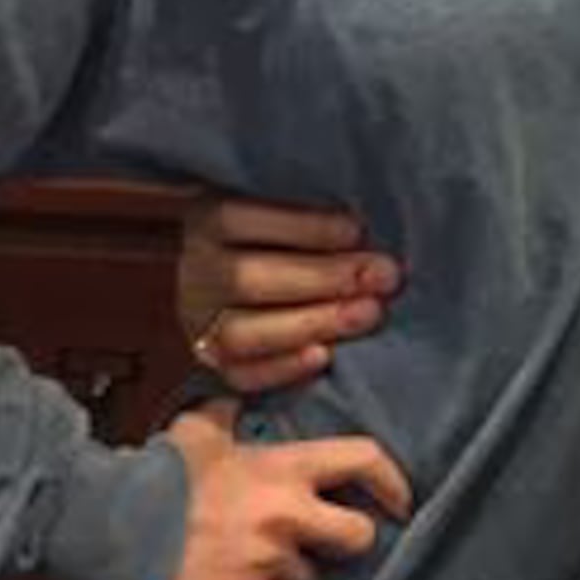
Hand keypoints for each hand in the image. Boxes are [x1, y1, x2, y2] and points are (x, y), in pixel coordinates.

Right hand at [156, 398, 414, 579]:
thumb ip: (227, 418)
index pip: (365, 460)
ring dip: (286, 577)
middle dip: (344, 543)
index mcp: (284, 468)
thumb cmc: (154, 477)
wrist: (106, 527)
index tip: (401, 502)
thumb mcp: (197, 433)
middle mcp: (288, 515)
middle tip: (320, 545)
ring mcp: (269, 562)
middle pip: (358, 537)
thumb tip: (234, 403)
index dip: (393, 482)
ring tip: (246, 563)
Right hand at [179, 195, 399, 393]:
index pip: (237, 219)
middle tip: (385, 276)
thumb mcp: (264, 205)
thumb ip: (295, 210)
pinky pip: (238, 375)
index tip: (357, 230)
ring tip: (369, 313)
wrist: (209, 282)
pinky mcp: (210, 361)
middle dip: (323, 277)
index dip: (302, 227)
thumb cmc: (267, 232)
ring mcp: (197, 321)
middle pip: (244, 279)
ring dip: (312, 323)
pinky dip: (281, 369)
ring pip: (239, 332)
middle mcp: (194, 272)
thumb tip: (356, 224)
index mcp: (203, 220)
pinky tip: (324, 356)